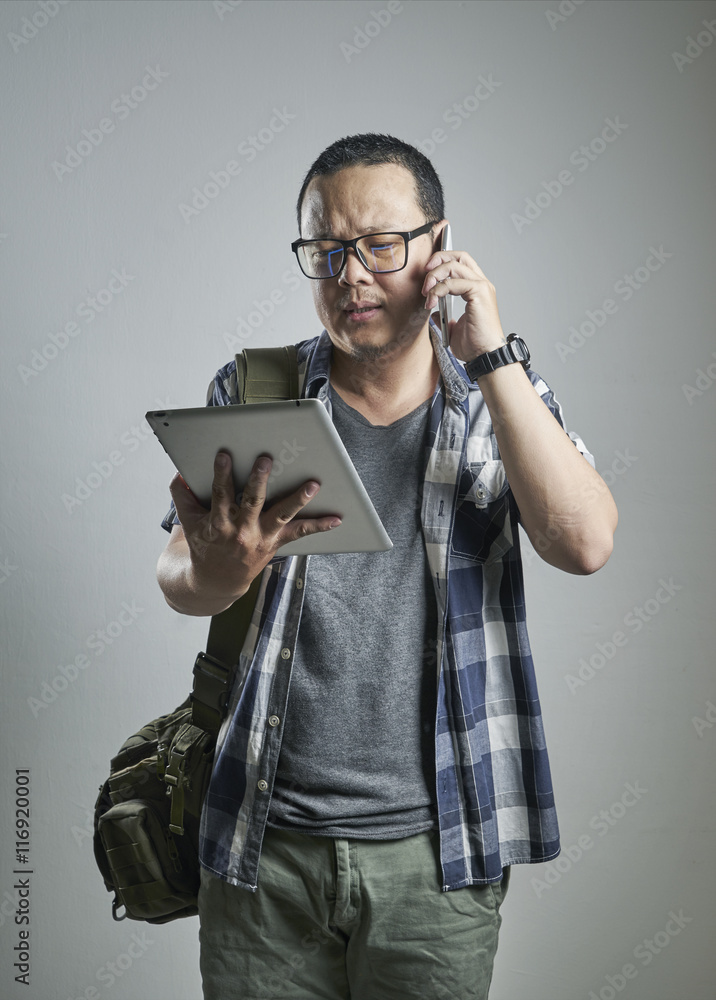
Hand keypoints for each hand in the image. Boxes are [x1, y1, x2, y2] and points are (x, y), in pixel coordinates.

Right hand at [169, 451, 340, 601]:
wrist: (216, 582)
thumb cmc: (203, 544)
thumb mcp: (187, 522)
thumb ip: (181, 497)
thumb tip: (177, 475)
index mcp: (218, 522)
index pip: (219, 494)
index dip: (220, 474)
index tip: (223, 455)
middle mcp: (241, 529)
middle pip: (252, 501)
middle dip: (259, 480)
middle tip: (266, 460)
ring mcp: (261, 537)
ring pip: (281, 515)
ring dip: (298, 499)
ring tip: (313, 484)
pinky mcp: (275, 543)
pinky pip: (300, 533)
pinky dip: (319, 525)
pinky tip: (337, 519)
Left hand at [422, 249, 506, 360]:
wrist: (485, 356)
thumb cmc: (475, 345)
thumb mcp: (454, 330)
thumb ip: (445, 318)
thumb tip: (434, 313)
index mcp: (477, 289)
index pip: (460, 262)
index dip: (442, 262)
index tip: (426, 275)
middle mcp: (481, 284)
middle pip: (458, 256)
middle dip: (437, 260)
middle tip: (425, 275)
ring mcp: (482, 287)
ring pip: (453, 265)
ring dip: (434, 276)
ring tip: (426, 292)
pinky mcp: (479, 293)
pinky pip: (452, 283)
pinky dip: (438, 290)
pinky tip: (432, 302)